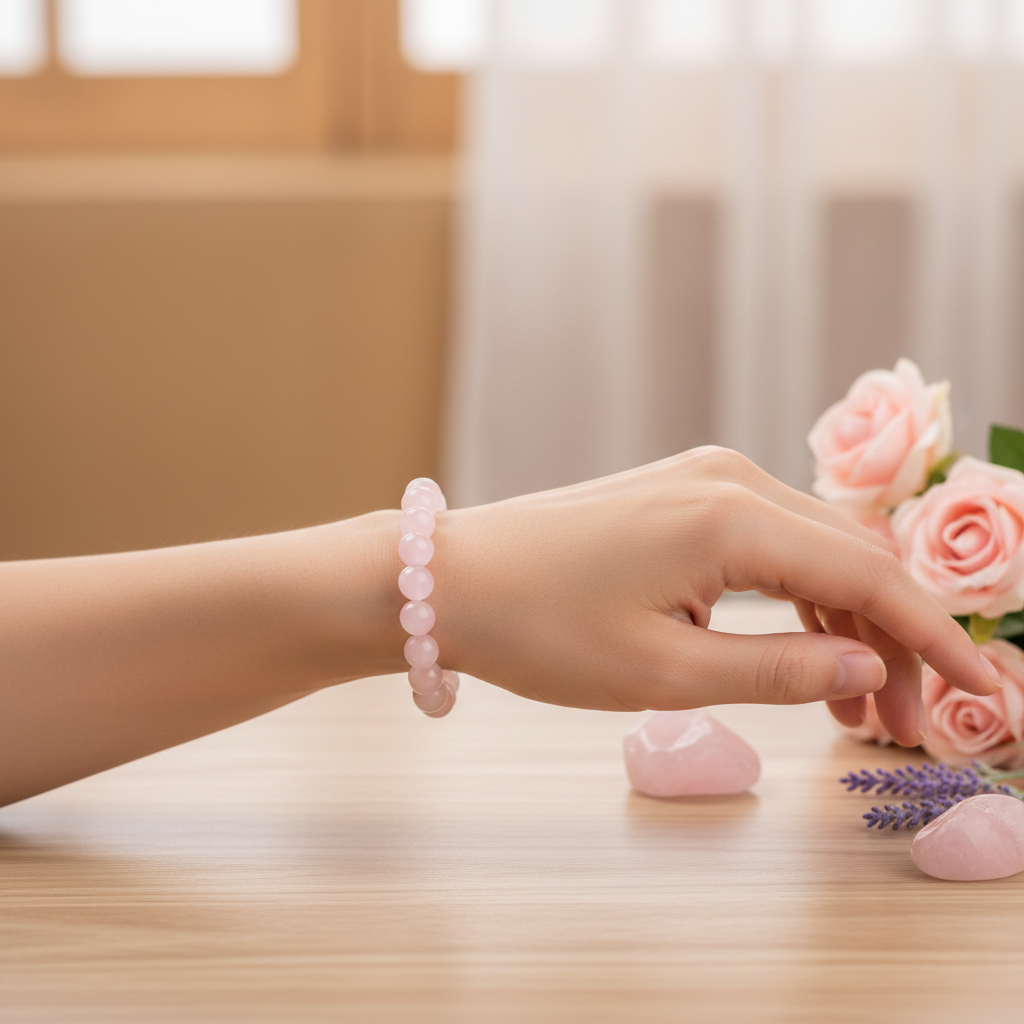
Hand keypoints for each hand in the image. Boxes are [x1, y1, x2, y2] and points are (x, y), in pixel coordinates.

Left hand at [431, 447, 998, 745]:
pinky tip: (803, 663)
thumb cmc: (542, 629)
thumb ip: (776, 673)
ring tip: (854, 715)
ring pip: (814, 553)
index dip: (936, 640)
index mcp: (733, 517)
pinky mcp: (682, 497)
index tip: (986, 696)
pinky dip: (797, 604)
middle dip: (894, 642)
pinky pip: (768, 547)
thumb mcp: (662, 672)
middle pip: (853, 560)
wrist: (453, 580)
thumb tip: (867, 674)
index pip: (871, 577)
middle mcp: (731, 480)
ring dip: (846, 627)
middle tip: (906, 727)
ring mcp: (704, 481)